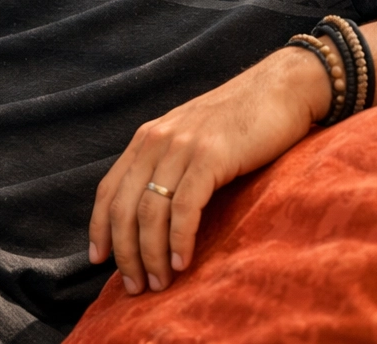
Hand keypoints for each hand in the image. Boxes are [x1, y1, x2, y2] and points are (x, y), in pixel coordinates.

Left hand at [89, 45, 329, 293]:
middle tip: (135, 287)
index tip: (97, 260)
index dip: (99, 227)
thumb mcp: (191, 139)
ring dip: (151, 254)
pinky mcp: (211, 156)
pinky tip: (182, 261)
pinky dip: (179, 238)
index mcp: (147, 138)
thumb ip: (168, 166)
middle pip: (123, 206)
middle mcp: (156, 140)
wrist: (279, 89)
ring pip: (150, 211)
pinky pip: (185, 206)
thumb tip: (153, 215)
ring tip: (159, 283)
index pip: (108, 189)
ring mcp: (182, 146)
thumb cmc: (240, 121)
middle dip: (125, 252)